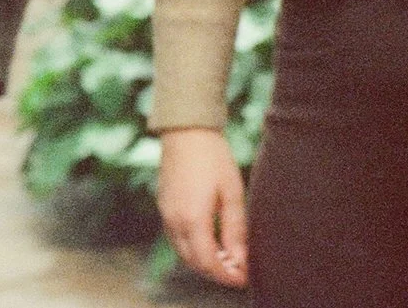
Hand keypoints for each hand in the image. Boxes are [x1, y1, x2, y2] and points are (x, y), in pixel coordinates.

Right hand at [157, 127, 247, 287]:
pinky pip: (176, 239)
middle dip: (216, 273)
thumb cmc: (213, 158)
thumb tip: (240, 260)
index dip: (226, 276)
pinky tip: (209, 241)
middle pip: (194, 263)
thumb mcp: (232, 192)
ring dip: (203, 262)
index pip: (208, 263)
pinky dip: (193, 248)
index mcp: (192, 220)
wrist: (186, 130)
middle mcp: (174, 222)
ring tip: (227, 259)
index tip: (244, 278)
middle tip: (238, 272)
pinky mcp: (164, 207)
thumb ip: (235, 229)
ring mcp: (166, 214)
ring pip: (183, 253)